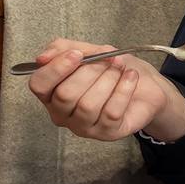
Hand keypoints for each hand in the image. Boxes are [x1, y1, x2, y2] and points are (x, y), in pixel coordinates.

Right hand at [27, 38, 184, 142]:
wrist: (146, 86)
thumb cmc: (112, 69)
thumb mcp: (88, 51)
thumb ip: (62, 49)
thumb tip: (42, 58)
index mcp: (51, 93)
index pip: (39, 85)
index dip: (56, 69)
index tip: (78, 54)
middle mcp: (62, 114)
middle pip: (64, 95)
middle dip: (90, 71)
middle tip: (109, 59)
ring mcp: (83, 127)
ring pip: (88, 105)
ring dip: (108, 80)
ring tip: (121, 68)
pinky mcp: (106, 133)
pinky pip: (111, 113)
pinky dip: (123, 90)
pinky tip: (130, 77)